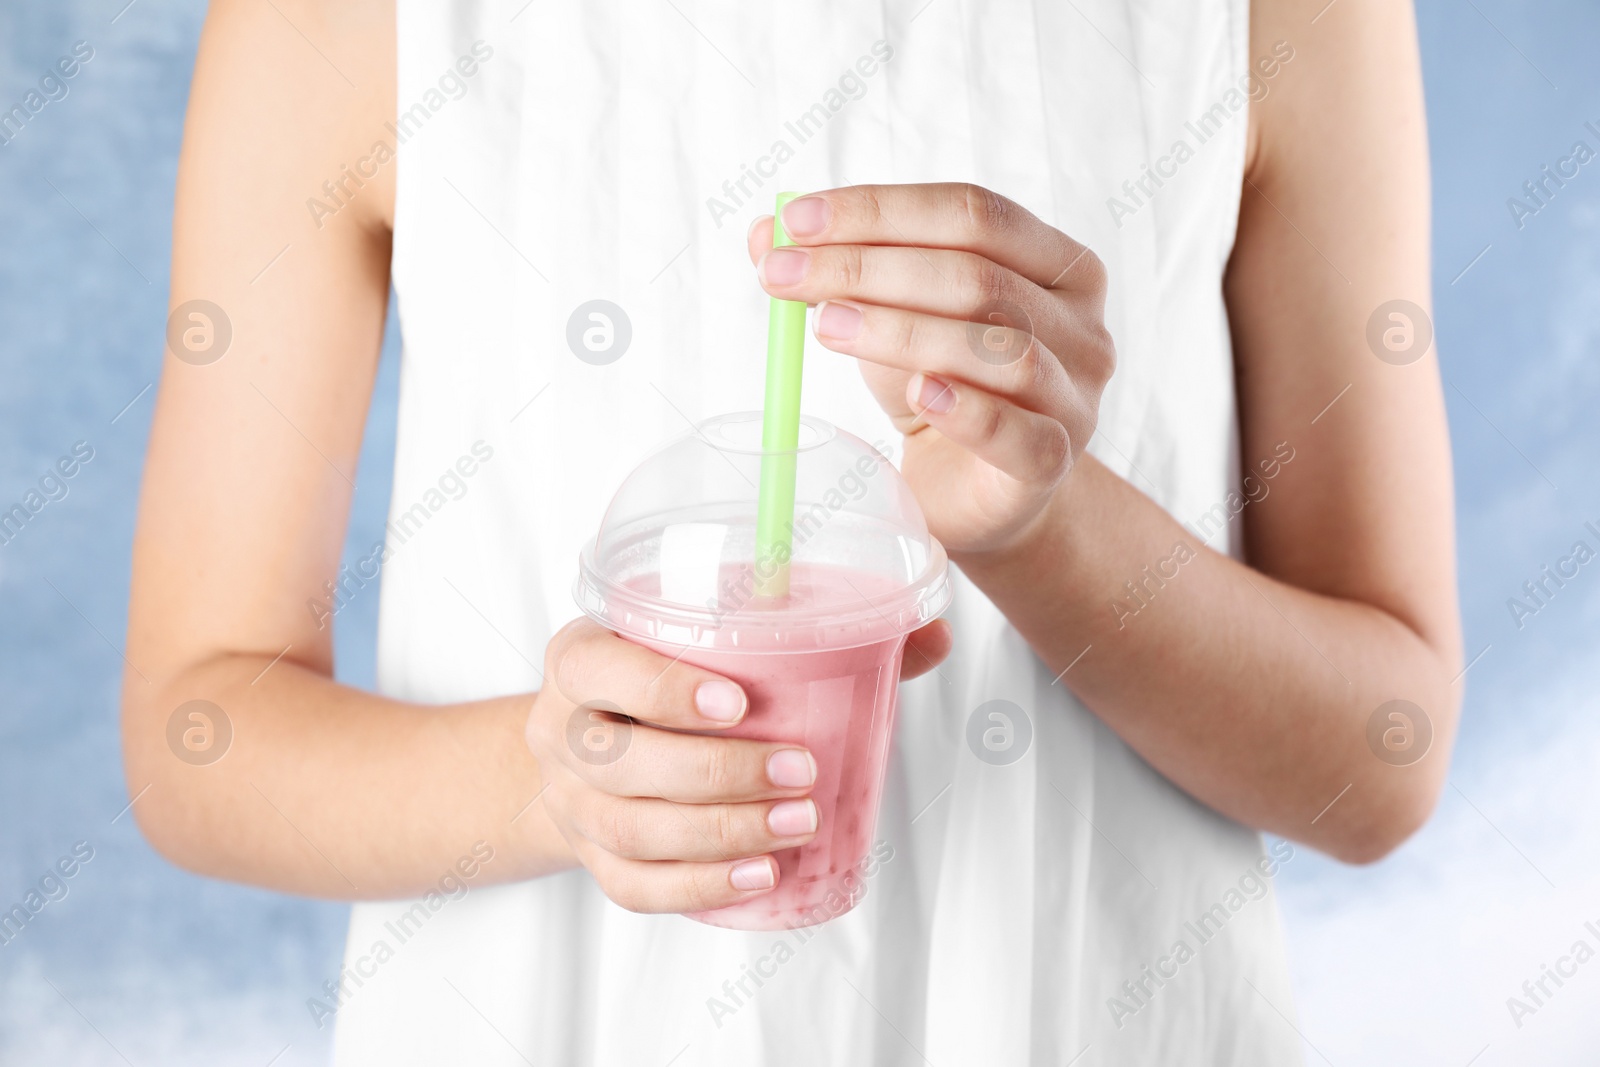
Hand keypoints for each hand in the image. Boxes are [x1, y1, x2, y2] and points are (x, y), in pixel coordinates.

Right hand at [525, 618, 950, 913]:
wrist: (593, 739)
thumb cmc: (674, 678)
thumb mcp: (716, 641)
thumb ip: (821, 634)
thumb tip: (932, 635)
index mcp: (581, 657)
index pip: (601, 670)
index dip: (663, 690)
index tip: (740, 702)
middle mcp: (559, 729)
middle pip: (623, 762)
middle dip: (718, 773)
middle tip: (801, 771)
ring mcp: (570, 801)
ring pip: (632, 830)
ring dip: (721, 833)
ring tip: (798, 824)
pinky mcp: (589, 857)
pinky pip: (633, 886)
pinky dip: (698, 886)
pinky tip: (758, 876)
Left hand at [749, 183, 1113, 557]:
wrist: (981, 494)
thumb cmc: (945, 392)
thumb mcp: (890, 320)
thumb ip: (839, 273)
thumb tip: (765, 229)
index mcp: (1060, 265)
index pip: (973, 213)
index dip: (881, 211)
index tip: (796, 222)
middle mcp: (1082, 324)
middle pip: (978, 275)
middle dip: (868, 267)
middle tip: (784, 275)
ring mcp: (1076, 396)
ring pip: (997, 348)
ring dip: (900, 330)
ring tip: (824, 326)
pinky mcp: (1054, 463)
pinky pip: (1016, 433)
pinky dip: (965, 409)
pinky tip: (916, 392)